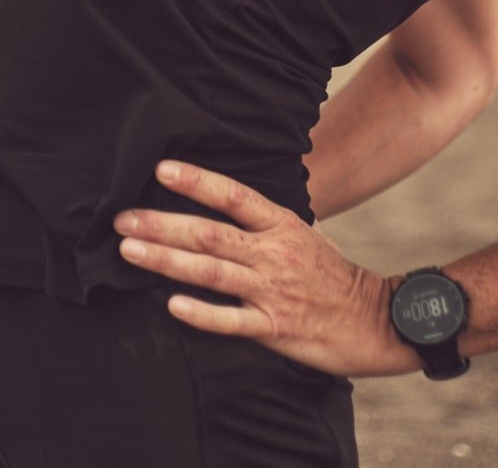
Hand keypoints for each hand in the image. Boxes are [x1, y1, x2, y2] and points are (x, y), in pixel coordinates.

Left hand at [113, 161, 418, 378]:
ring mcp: (272, 290)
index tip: (160, 170)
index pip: (232, 195)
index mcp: (280, 224)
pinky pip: (231, 320)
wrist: (375, 319)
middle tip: (121, 219)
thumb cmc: (332, 274)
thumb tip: (219, 203)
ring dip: (167, 261)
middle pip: (209, 232)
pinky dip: (201, 312)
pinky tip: (172, 305)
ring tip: (129, 252)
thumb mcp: (302, 234)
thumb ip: (261, 221)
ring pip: (211, 272)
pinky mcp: (274, 327)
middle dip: (161, 224)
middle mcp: (273, 253)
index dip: (196, 181)